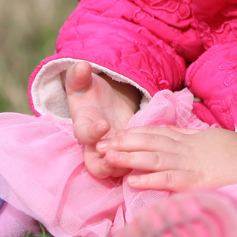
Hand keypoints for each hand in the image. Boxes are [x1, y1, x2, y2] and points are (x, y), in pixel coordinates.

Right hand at [65, 61, 140, 178]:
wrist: (103, 100)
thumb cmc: (88, 91)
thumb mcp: (82, 81)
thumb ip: (79, 75)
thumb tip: (82, 66)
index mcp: (82, 126)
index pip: (83, 135)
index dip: (92, 132)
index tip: (104, 124)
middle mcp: (95, 144)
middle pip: (96, 166)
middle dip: (107, 165)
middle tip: (119, 157)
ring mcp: (113, 151)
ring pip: (117, 171)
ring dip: (128, 167)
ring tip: (142, 158)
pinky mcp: (129, 152)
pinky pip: (134, 164)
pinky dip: (144, 162)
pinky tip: (157, 153)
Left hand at [97, 125, 236, 190]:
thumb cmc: (232, 152)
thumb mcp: (206, 141)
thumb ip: (185, 140)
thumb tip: (164, 140)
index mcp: (185, 139)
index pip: (152, 133)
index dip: (129, 134)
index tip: (109, 135)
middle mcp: (183, 148)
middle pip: (147, 142)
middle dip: (122, 143)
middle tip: (98, 144)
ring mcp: (189, 163)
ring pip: (153, 157)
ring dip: (128, 157)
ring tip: (107, 158)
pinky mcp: (196, 180)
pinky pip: (170, 179)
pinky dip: (150, 179)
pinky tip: (132, 181)